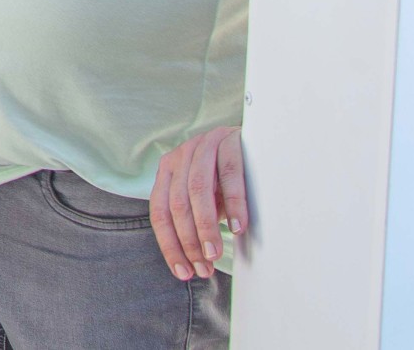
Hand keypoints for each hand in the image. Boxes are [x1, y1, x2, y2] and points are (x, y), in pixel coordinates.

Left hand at [149, 126, 246, 280]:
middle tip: (203, 267)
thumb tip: (198, 261)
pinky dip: (233, 204)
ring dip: (206, 227)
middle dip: (188, 241)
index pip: (159, 211)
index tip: (183, 272)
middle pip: (177, 204)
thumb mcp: (207, 200)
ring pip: (198, 191)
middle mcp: (180, 156)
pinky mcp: (229, 140)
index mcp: (168, 170)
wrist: (254, 140)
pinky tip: (237, 226)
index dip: (169, 245)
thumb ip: (196, 220)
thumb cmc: (227, 178)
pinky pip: (229, 175)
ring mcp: (203, 146)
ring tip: (214, 254)